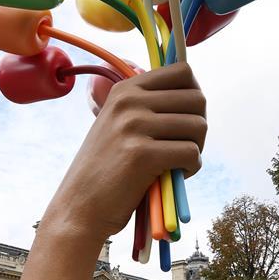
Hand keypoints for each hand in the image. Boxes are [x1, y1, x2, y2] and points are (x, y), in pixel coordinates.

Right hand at [46, 62, 206, 241]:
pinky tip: (175, 176)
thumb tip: (197, 97)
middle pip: (197, 99)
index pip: (183, 72)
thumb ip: (149, 106)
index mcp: (125, 89)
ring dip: (197, 148)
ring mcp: (134, 125)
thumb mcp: (120, 125)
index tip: (185, 119)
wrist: (80, 208)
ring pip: (198, 126)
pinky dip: (192, 168)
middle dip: (198, 126)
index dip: (194, 96)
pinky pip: (192, 153)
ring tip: (177, 163)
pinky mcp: (142, 154)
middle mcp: (129, 101)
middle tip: (183, 147)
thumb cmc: (107, 170)